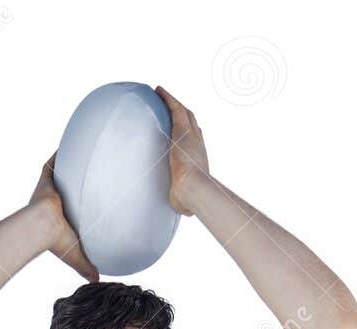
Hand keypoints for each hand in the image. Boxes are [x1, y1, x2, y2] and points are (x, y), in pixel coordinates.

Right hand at [28, 154, 99, 281]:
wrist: (42, 226)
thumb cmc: (56, 242)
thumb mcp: (75, 255)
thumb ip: (86, 266)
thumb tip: (97, 281)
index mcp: (56, 217)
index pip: (67, 208)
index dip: (74, 204)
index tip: (83, 201)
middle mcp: (52, 200)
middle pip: (64, 188)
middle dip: (71, 182)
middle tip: (84, 176)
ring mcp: (48, 188)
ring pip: (59, 173)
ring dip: (67, 164)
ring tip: (80, 154)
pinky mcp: (46, 179)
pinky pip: (53, 162)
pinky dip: (59, 153)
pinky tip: (71, 142)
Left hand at [155, 86, 208, 215]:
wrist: (193, 189)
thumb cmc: (189, 199)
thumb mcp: (187, 202)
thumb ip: (185, 202)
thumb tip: (186, 211)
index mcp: (199, 159)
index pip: (197, 142)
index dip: (192, 135)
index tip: (187, 132)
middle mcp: (198, 143)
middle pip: (193, 123)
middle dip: (185, 115)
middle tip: (174, 109)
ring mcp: (191, 134)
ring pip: (184, 113)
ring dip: (174, 103)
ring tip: (163, 95)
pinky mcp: (182, 128)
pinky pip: (174, 107)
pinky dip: (167, 98)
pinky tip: (157, 90)